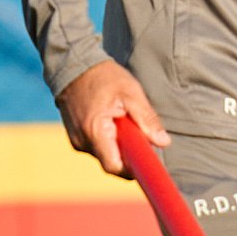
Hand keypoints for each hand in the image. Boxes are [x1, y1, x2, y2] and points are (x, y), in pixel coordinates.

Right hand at [55, 60, 170, 176]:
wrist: (73, 65)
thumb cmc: (103, 77)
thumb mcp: (131, 93)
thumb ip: (147, 119)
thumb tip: (163, 142)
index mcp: (95, 132)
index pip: (114, 167)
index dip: (132, 169)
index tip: (146, 161)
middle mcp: (82, 141)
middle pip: (111, 162)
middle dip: (128, 154)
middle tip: (140, 134)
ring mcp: (76, 140)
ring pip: (105, 154)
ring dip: (118, 145)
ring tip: (123, 121)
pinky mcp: (75, 137)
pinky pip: (97, 147)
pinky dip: (108, 139)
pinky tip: (113, 121)